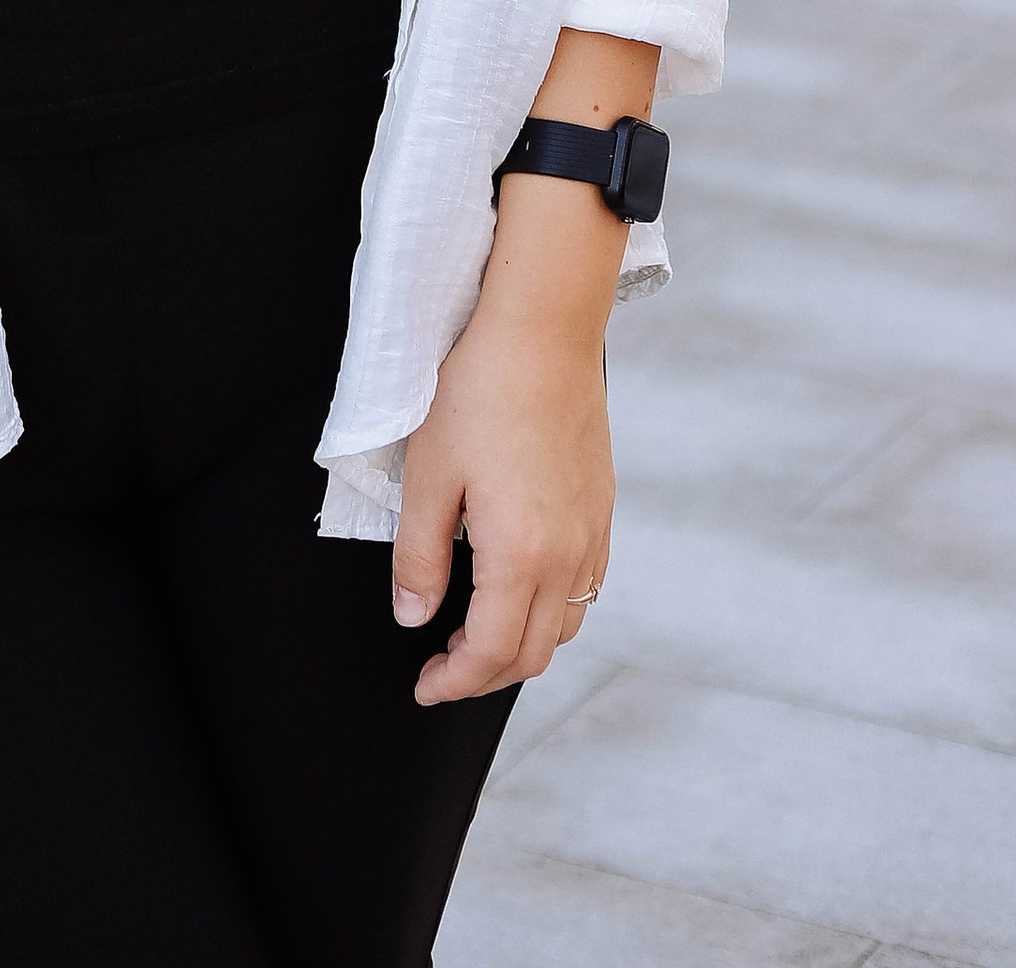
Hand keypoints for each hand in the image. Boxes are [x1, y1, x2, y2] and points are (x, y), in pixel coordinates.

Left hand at [391, 27, 648, 703]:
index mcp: (520, 555)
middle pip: (531, 653)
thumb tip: (413, 617)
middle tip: (441, 669)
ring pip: (563, 625)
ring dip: (520, 645)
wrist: (543, 329)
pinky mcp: (602, 509)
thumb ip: (418, 557)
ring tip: (475, 632)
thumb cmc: (478, 392)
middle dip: (483, 675)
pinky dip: (551, 609)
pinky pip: (584, 587)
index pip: (490, 654)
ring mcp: (592, 535)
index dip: (452, 683)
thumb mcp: (428, 474)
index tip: (422, 686)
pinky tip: (520, 587)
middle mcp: (567, 557)